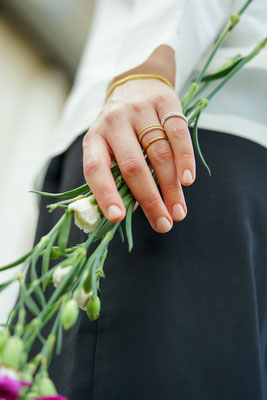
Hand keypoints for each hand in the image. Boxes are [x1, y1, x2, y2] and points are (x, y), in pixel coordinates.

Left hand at [83, 78, 195, 232]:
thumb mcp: (108, 147)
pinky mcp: (165, 102)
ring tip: (178, 212)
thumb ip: (116, 176)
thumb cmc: (120, 129)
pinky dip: (184, 158)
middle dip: (150, 200)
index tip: (117, 219)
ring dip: (171, 187)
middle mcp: (114, 122)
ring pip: (158, 153)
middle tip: (164, 225)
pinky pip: (178, 133)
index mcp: (95, 138)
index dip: (105, 194)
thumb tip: (130, 211)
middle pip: (132, 166)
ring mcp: (139, 110)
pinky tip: (188, 180)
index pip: (95, 169)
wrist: (136, 83)